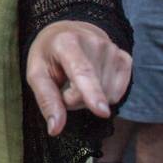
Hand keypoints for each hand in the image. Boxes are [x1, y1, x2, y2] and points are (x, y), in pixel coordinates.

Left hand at [26, 20, 131, 135]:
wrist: (68, 32)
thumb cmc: (49, 55)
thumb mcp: (36, 73)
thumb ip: (46, 100)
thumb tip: (55, 130)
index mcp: (67, 42)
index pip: (82, 71)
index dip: (91, 93)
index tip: (101, 112)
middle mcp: (95, 42)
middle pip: (90, 91)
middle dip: (74, 99)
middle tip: (63, 84)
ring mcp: (113, 50)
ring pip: (106, 96)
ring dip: (88, 99)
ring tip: (77, 81)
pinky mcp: (125, 59)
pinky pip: (117, 94)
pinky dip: (104, 96)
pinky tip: (93, 81)